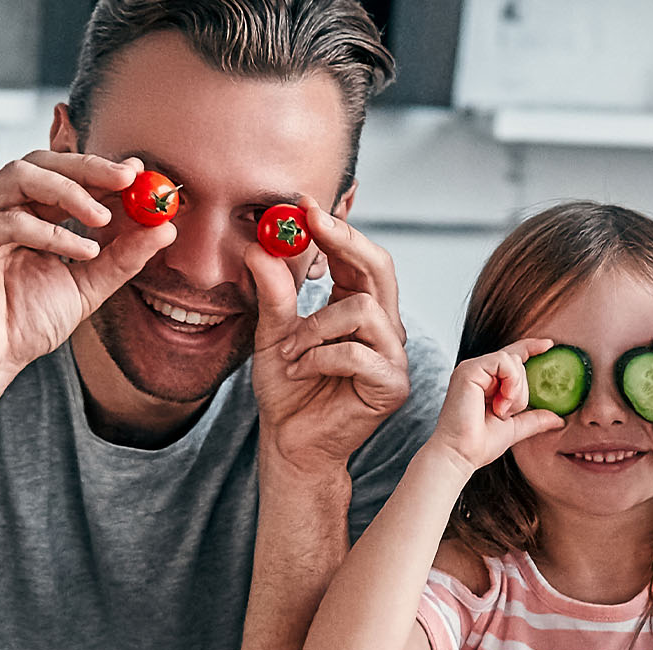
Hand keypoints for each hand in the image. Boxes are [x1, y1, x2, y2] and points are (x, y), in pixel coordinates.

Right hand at [0, 151, 174, 387]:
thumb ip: (123, 256)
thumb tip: (165, 228)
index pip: (63, 175)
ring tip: (103, 218)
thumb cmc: (27, 324)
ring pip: (22, 175)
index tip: (140, 173)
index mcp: (25, 212)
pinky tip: (81, 251)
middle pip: (43, 163)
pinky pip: (9, 219)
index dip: (101, 169)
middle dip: (89, 168)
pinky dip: (51, 231)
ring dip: (69, 192)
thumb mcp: (89, 284)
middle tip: (129, 179)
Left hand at [251, 208, 412, 472]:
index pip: (359, 257)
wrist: (290, 443)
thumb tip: (259, 248)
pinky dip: (320, 357)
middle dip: (344, 242)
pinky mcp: (392, 385)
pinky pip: (358, 353)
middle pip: (380, 268)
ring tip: (290, 350)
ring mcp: (393, 356)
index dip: (337, 228)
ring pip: (363, 310)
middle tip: (309, 225)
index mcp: (360, 307)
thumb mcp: (272, 334)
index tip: (304, 204)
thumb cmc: (288, 390)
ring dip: (315, 326)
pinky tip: (301, 371)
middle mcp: (384, 327)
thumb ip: (273, 294)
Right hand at [425, 339, 570, 470]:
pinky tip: (501, 403)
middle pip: (517, 361)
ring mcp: (472, 368)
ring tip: (502, 410)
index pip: (511, 356)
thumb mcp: (515, 428)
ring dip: (516, 389)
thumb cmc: (481, 444)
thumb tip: (559, 419)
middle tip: (507, 412)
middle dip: (521, 390)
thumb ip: (535, 419)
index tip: (550, 345)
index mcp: (485, 381)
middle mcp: (477, 371)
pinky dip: (510, 382)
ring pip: (512, 360)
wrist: (461, 454)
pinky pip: (503, 361)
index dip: (531, 347)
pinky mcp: (469, 369)